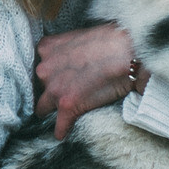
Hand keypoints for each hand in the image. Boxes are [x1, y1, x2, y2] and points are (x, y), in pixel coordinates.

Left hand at [33, 22, 143, 140]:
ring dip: (53, 110)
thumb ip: (67, 47)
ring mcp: (54, 89)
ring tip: (63, 114)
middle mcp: (45, 69)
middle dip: (52, 89)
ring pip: (43, 107)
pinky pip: (59, 126)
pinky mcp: (67, 107)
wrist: (128, 53)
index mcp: (47, 49)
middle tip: (68, 91)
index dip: (51, 73)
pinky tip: (63, 132)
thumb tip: (72, 56)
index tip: (58, 77)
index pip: (40, 65)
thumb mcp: (79, 35)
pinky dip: (62, 130)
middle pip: (40, 86)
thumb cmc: (111, 40)